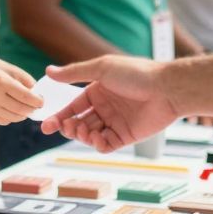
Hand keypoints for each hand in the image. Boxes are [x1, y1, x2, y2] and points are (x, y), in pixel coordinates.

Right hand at [0, 61, 41, 123]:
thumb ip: (16, 82)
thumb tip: (34, 93)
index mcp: (1, 81)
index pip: (27, 96)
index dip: (38, 100)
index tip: (41, 100)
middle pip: (22, 109)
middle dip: (32, 109)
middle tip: (36, 106)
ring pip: (14, 117)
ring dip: (22, 115)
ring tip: (24, 109)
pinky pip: (3, 121)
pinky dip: (11, 118)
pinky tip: (11, 112)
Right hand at [40, 56, 177, 151]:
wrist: (166, 88)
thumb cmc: (136, 73)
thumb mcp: (101, 68)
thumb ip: (74, 73)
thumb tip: (48, 71)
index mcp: (97, 91)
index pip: (73, 107)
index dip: (59, 116)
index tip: (46, 125)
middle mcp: (105, 108)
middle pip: (79, 122)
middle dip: (68, 127)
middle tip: (66, 126)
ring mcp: (115, 122)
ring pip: (90, 135)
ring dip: (81, 135)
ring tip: (82, 131)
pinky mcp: (126, 136)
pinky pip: (106, 144)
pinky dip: (97, 144)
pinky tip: (95, 139)